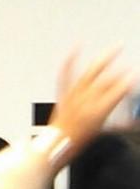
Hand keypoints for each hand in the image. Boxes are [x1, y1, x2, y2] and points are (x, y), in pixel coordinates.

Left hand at [48, 47, 135, 166]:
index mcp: (98, 110)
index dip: (128, 82)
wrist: (57, 142)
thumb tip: (133, 121)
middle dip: (120, 70)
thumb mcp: (104, 131)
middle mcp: (86, 99)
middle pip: (107, 80)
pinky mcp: (63, 91)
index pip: (117, 91)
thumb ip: (120, 123)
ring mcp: (74, 93)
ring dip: (104, 59)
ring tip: (115, 48)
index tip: (135, 75)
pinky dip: (71, 59)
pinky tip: (76, 46)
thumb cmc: (80, 139)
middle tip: (130, 62)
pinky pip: (66, 72)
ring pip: (91, 72)